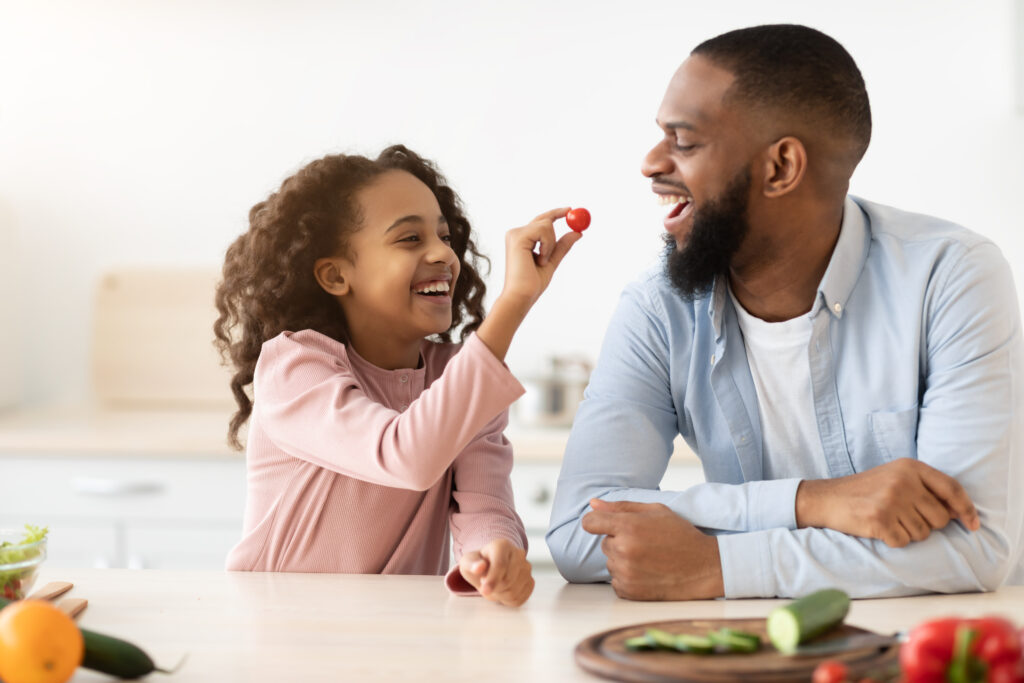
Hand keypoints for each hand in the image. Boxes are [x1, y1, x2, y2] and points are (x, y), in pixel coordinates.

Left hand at [457, 538, 533, 606]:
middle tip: (485, 585)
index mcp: (502, 545)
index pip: (501, 564)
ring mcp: (527, 568)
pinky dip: (507, 600)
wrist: (490, 567)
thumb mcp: (468, 562)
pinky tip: (502, 591)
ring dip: (499, 595)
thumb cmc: (478, 564)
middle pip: (507, 580)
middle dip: (493, 588)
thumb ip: (471, 564)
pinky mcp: (530, 582)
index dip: (492, 579)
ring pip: (514, 591)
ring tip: (494, 587)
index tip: (484, 590)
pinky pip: (520, 598)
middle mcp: (518, 554)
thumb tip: (479, 567)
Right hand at [497, 207, 582, 310]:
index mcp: (521, 240)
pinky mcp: (518, 236)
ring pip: (546, 224)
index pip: (539, 222)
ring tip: (543, 261)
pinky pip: (544, 230)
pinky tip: (540, 259)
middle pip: (543, 218)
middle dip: (558, 214)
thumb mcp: (551, 261)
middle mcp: (516, 234)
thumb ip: (561, 247)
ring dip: (552, 243)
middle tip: (570, 209)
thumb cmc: (532, 284)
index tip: (568, 210)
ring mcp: (515, 234)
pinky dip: (548, 245)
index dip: (554, 214)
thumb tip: (577, 233)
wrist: (522, 295)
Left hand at [581, 499, 723, 600]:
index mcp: (628, 527)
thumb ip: (620, 507)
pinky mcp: (629, 592)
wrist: (704, 567)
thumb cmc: (680, 535)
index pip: (590, 523)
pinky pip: (616, 581)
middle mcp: (623, 550)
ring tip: (649, 558)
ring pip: (610, 562)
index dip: (595, 522)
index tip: (604, 525)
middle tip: (645, 543)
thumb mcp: (655, 511)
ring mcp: (625, 573)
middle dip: (619, 541)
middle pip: (604, 543)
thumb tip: (592, 504)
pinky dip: (627, 577)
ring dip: (623, 560)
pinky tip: (647, 572)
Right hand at [796, 458, 980, 546]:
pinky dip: (893, 540)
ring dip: (908, 533)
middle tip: (904, 517)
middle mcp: (903, 481)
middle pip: (940, 517)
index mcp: (910, 467)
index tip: (973, 524)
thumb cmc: (865, 491)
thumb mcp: (896, 477)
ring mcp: (891, 500)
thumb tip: (958, 512)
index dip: (966, 509)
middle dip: (927, 524)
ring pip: (923, 533)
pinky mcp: (880, 519)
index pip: (951, 488)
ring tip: (888, 520)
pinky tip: (879, 529)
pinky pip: (903, 542)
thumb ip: (926, 489)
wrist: (827, 498)